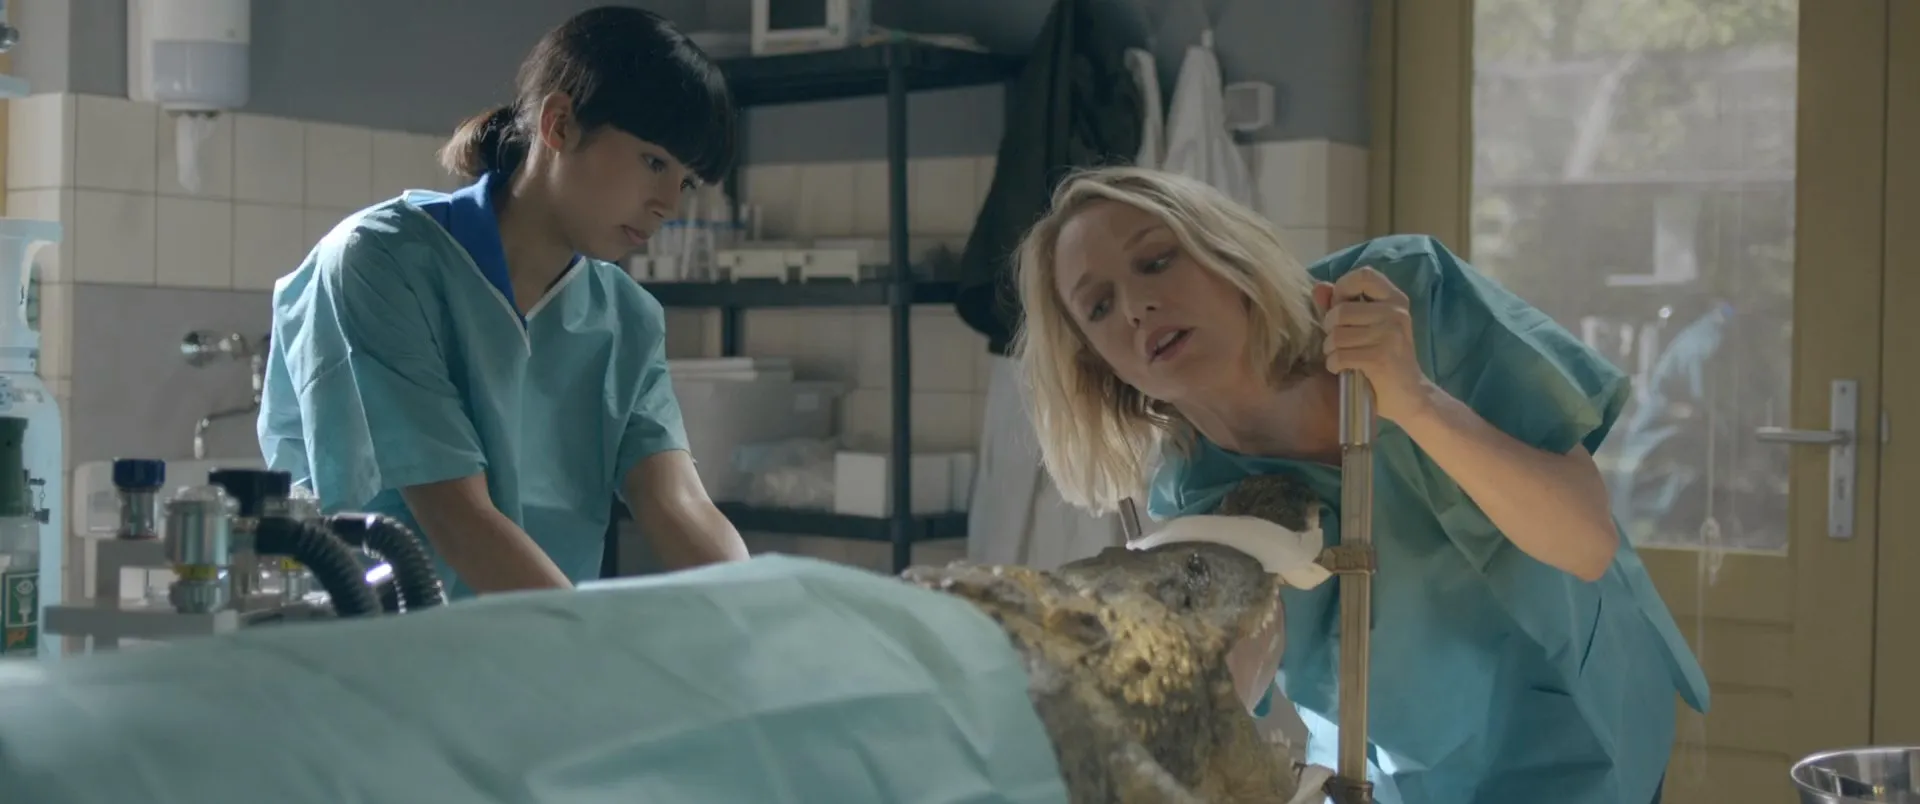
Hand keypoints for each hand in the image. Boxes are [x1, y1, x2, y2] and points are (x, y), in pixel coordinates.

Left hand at [1312, 266, 1433, 422]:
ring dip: (1330, 350)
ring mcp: (1390, 335)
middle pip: (1340, 310)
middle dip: (1330, 329)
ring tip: (1343, 356)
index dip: (1343, 289)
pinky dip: (1334, 365)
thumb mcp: (1368, 326)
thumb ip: (1341, 304)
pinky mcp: (1380, 358)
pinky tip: (1344, 368)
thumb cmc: (1385, 358)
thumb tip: (1318, 287)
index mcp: (1396, 299)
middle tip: (1339, 342)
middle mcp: (1396, 313)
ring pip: (1336, 335)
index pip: (1363, 275)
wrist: (1410, 396)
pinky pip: (1339, 356)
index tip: (1340, 308)